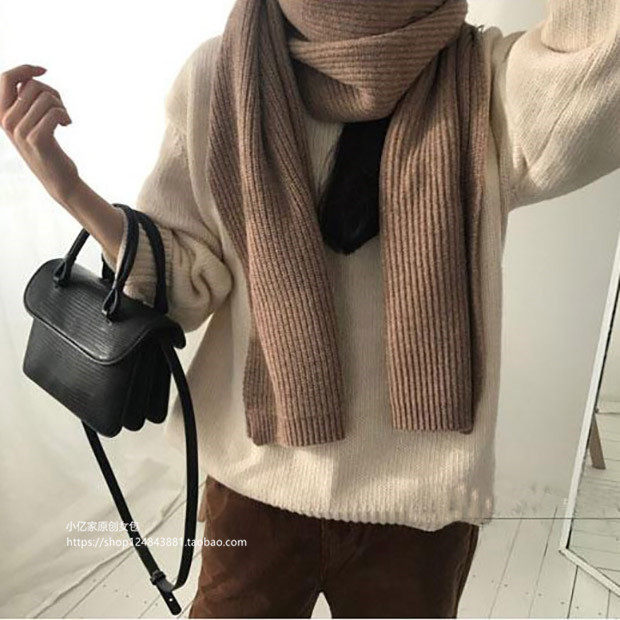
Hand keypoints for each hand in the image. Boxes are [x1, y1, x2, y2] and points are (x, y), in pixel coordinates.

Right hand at [0, 64, 78, 204]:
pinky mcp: (37, 139)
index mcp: (1, 114)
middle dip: (52, 92)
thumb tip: (30, 75)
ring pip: (46, 98)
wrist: (58, 180)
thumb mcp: (28, 122)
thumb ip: (24, 101)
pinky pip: (55, 112)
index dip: (26, 68)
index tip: (44, 70)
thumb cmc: (47, 148)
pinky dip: (66, 115)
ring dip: (61, 105)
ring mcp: (20, 131)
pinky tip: (67, 124)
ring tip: (64, 118)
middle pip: (32, 85)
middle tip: (60, 108)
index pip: (5, 78)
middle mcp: (6, 121)